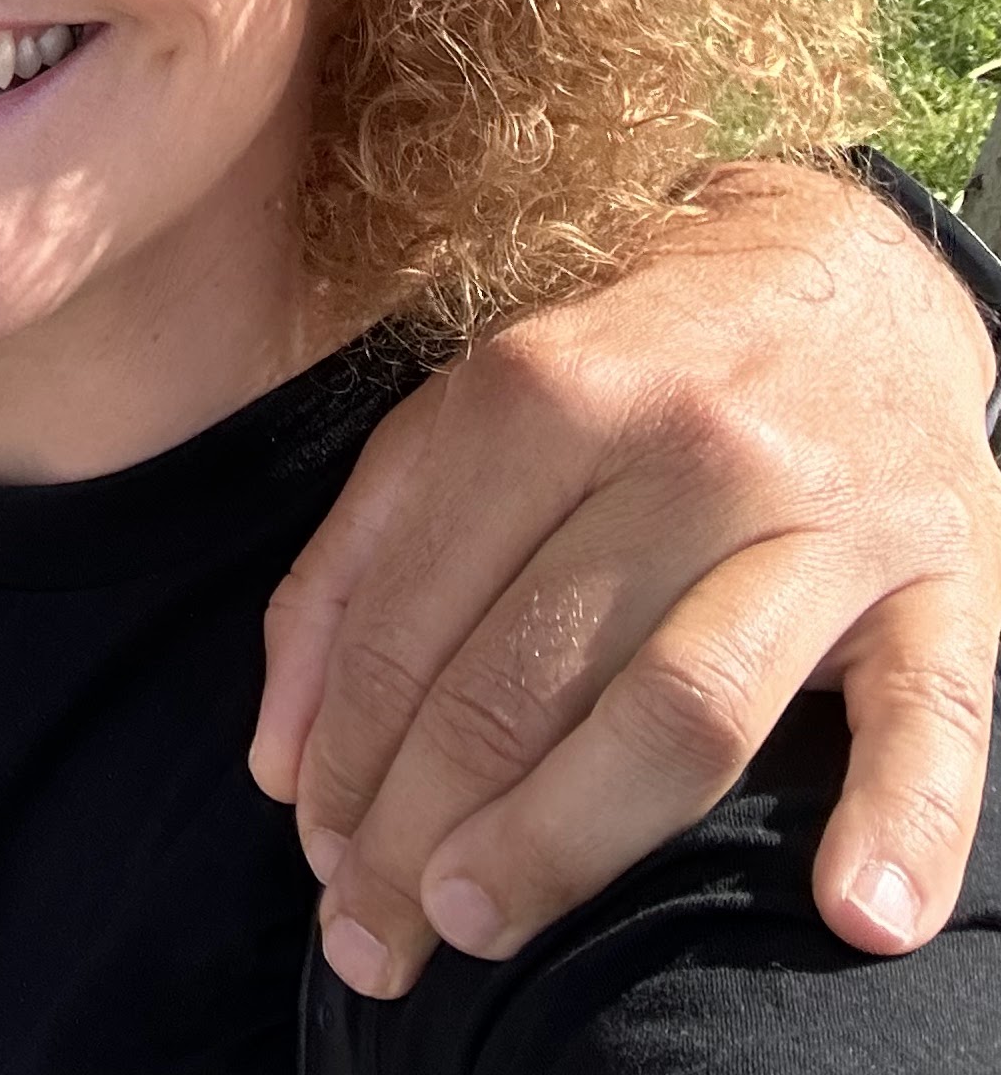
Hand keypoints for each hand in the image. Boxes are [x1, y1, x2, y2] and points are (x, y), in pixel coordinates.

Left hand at [252, 162, 1000, 997]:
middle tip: (374, 937)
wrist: (847, 281)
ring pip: (684, 703)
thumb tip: (284, 764)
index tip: (320, 858)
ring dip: (568, 836)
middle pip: (532, 669)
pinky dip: (904, 823)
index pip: (417, 611)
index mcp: (546, 390)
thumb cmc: (629, 375)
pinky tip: (854, 915)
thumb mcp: (471, 417)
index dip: (352, 750)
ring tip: (481, 928)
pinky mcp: (948, 583)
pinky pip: (930, 716)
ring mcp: (825, 517)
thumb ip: (359, 568)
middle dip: (427, 819)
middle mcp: (684, 446)